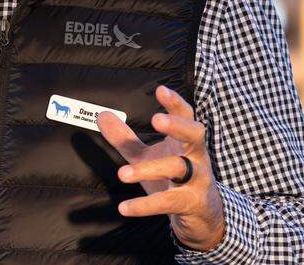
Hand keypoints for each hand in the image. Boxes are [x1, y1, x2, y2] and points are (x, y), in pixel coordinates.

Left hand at [97, 85, 224, 251]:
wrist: (202, 214)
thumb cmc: (174, 177)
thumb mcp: (147, 156)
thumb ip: (125, 138)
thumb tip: (101, 115)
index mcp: (185, 140)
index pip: (185, 115)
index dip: (175, 102)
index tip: (161, 90)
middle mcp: (196, 155)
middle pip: (195, 134)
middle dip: (178, 125)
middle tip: (157, 120)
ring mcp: (197, 180)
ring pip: (178, 168)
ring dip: (150, 169)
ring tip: (122, 174)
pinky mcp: (191, 203)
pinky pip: (168, 202)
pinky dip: (145, 205)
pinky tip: (124, 207)